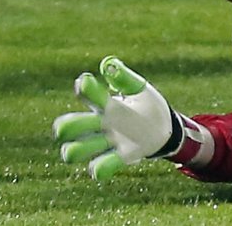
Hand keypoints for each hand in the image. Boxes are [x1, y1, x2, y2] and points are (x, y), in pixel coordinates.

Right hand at [52, 56, 213, 179]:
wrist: (165, 129)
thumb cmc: (148, 105)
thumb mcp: (139, 89)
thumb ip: (123, 78)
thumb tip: (107, 64)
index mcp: (107, 104)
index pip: (90, 96)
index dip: (84, 90)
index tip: (84, 83)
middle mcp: (102, 123)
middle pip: (73, 125)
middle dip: (68, 126)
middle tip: (66, 127)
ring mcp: (109, 141)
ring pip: (79, 148)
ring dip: (77, 149)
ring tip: (77, 149)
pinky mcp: (120, 158)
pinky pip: (102, 166)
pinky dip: (99, 167)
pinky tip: (100, 165)